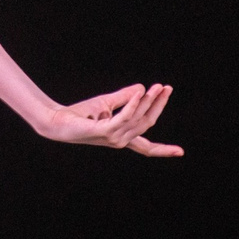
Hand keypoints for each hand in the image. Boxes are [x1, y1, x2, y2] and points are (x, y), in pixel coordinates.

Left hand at [36, 84, 181, 156]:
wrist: (57, 121)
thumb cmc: (80, 114)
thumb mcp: (107, 103)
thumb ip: (125, 98)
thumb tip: (143, 89)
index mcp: (121, 138)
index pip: (146, 147)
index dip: (163, 149)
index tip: (181, 152)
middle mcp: (119, 141)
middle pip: (147, 124)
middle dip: (159, 106)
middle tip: (167, 88)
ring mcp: (112, 138)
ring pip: (138, 119)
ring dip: (149, 101)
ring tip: (156, 86)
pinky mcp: (103, 130)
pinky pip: (124, 116)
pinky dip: (134, 104)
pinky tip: (141, 92)